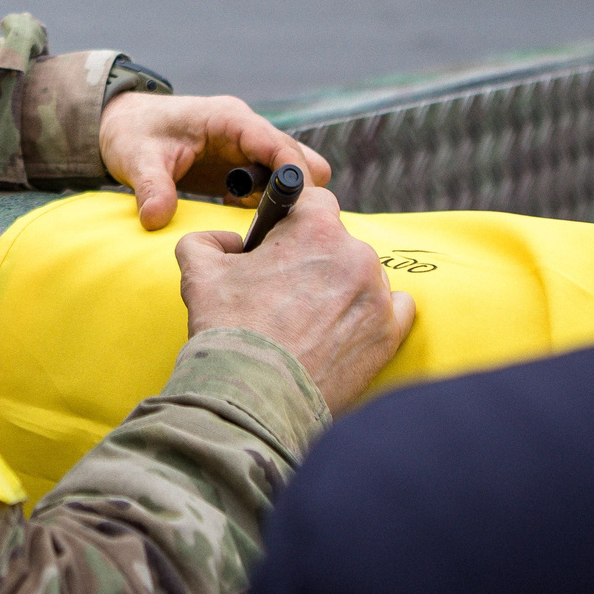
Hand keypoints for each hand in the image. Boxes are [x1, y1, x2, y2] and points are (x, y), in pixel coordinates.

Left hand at [99, 90, 330, 230]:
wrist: (123, 125)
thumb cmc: (132, 132)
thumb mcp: (137, 159)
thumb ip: (150, 187)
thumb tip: (156, 220)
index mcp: (229, 119)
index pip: (278, 145)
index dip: (293, 177)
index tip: (298, 213)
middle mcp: (246, 130)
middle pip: (298, 160)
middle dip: (294, 194)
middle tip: (274, 229)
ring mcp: (247, 148)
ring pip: (290, 174)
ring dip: (282, 202)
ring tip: (259, 230)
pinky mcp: (242, 167)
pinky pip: (272, 188)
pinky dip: (268, 207)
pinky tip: (243, 225)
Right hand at [177, 188, 415, 413]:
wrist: (256, 397)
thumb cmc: (229, 331)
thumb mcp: (199, 272)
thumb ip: (208, 239)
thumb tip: (228, 241)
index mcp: (314, 228)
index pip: (312, 196)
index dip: (293, 215)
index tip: (283, 234)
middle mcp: (355, 254)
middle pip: (336, 240)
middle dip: (312, 257)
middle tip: (284, 289)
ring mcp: (377, 294)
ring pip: (362, 274)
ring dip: (340, 286)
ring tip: (309, 320)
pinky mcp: (390, 333)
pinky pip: (394, 307)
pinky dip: (371, 313)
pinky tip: (345, 328)